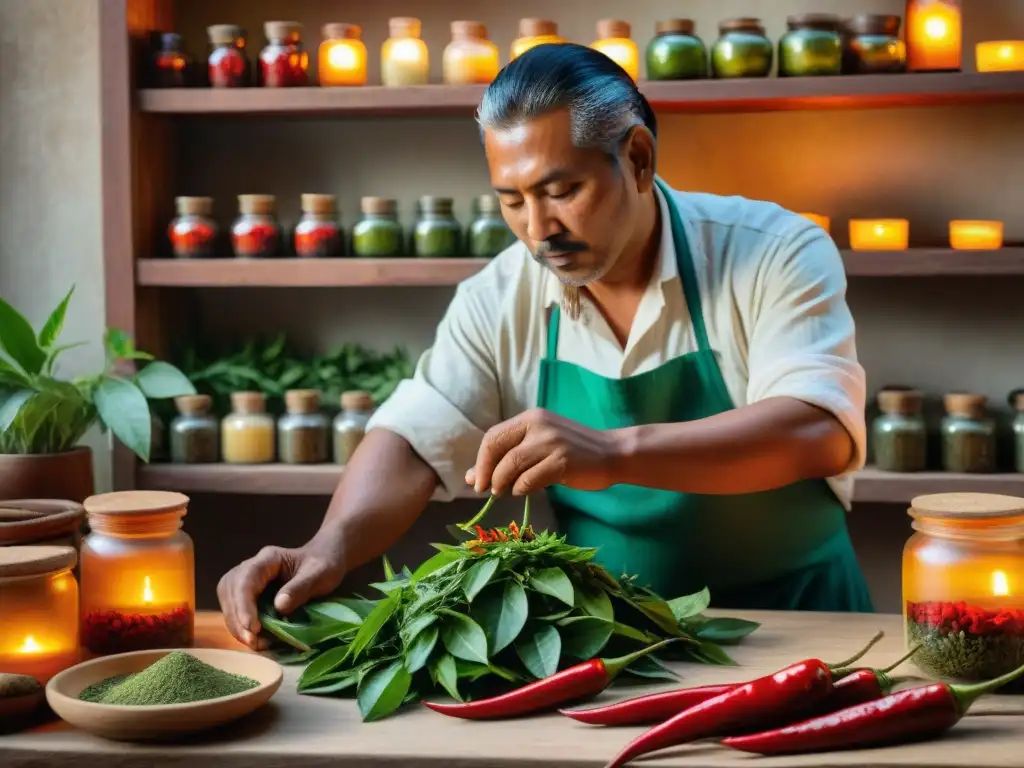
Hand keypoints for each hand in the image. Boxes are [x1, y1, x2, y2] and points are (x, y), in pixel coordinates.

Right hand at [217, 540, 345, 649]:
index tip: (252, 628)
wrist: (325, 560)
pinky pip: (236, 607)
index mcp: (268, 558)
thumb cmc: (324, 565)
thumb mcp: (319, 575)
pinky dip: (241, 624)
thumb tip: (279, 607)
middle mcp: (252, 566)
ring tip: (253, 643)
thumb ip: (300, 588)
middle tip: (251, 640)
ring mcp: (249, 579)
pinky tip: (254, 638)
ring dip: (236, 623)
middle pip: (230, 589)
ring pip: (228, 599)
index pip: (246, 580)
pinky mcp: (250, 592)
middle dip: (237, 617)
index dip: (244, 605)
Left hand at [465, 408, 621, 495]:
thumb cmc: (574, 451)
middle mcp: (538, 425)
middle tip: (484, 489)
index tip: (476, 480)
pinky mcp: (562, 461)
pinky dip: (521, 489)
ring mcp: (551, 442)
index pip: (493, 436)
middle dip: (485, 472)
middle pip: (496, 448)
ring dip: (502, 484)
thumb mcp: (540, 445)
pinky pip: (529, 480)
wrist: (612, 453)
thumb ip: (508, 457)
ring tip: (505, 492)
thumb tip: (471, 476)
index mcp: (530, 417)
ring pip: (510, 466)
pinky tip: (526, 490)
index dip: (480, 460)